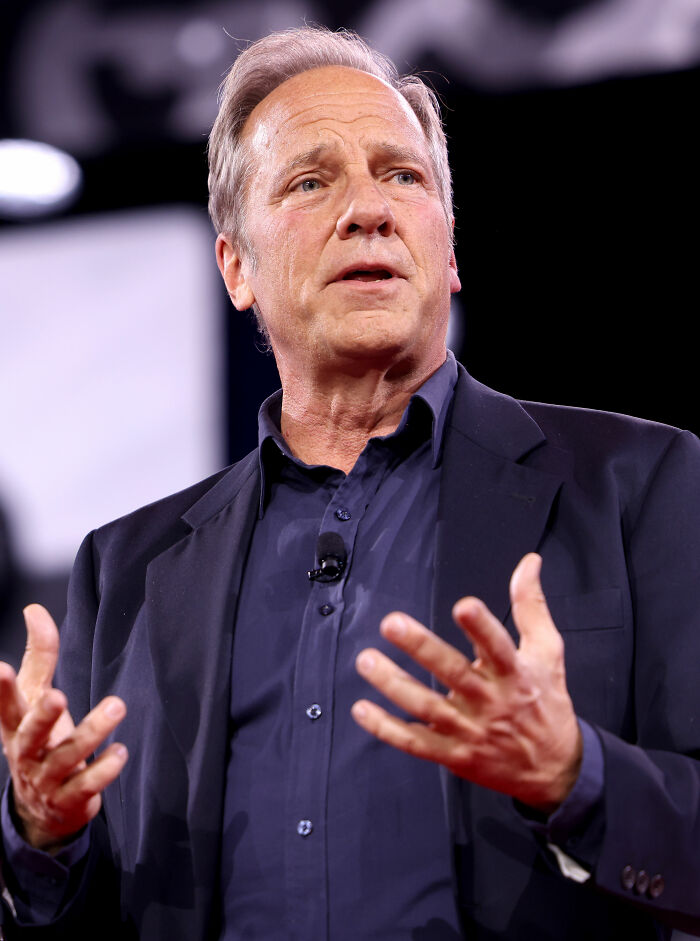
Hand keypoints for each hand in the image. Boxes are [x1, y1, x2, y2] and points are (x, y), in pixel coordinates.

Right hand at [0, 605, 127, 852]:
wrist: (42, 808)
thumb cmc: (40, 737)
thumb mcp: (35, 696)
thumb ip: (40, 655)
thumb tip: (34, 609)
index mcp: (16, 726)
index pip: (6, 706)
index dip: (0, 690)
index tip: (0, 667)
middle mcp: (27, 752)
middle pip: (31, 734)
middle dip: (43, 716)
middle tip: (57, 696)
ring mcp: (47, 779)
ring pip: (68, 756)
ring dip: (92, 732)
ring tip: (117, 705)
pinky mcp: (70, 799)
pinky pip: (87, 785)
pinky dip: (104, 769)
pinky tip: (121, 752)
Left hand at [351, 553, 581, 811]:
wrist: (555, 769)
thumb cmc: (546, 702)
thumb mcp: (547, 651)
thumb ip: (531, 605)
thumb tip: (529, 562)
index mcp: (514, 673)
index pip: (498, 646)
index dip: (481, 627)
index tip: (463, 605)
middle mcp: (489, 701)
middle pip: (453, 673)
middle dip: (421, 648)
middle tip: (392, 623)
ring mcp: (469, 730)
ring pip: (426, 707)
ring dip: (393, 684)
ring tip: (366, 660)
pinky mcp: (453, 754)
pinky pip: (415, 742)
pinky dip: (386, 728)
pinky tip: (363, 709)